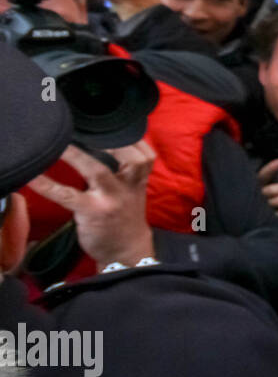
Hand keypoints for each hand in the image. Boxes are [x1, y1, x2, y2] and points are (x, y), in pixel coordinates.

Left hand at [26, 142, 156, 270]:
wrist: (127, 250)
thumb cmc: (125, 214)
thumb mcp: (132, 190)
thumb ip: (123, 169)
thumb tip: (100, 142)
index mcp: (140, 179)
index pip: (145, 153)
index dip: (132, 138)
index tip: (113, 127)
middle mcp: (129, 187)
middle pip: (131, 159)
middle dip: (114, 142)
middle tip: (90, 130)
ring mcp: (110, 199)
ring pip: (98, 171)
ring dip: (77, 156)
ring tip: (59, 144)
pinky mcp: (91, 212)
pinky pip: (67, 195)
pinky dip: (48, 185)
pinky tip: (33, 178)